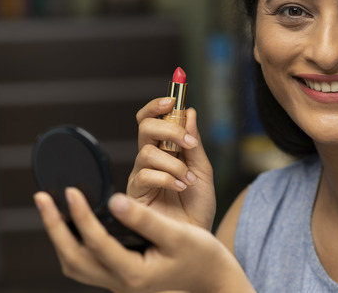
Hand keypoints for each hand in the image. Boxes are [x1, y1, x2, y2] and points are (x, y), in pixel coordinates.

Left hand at [34, 188, 252, 292]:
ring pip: (75, 265)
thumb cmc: (201, 255)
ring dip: (60, 237)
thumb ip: (145, 220)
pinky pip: (86, 264)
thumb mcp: (178, 235)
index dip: (81, 215)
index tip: (71, 190)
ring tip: (51, 209)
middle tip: (42, 198)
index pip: (97, 243)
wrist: (212, 279)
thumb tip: (114, 201)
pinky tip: (73, 224)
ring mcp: (117, 284)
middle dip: (54, 227)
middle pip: (73, 258)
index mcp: (133, 274)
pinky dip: (73, 244)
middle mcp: (120, 283)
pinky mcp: (119, 278)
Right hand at [129, 98, 215, 229]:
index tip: (172, 99)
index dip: (158, 106)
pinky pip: (145, 175)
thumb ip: (194, 143)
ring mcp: (141, 176)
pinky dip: (167, 178)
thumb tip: (189, 112)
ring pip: (147, 151)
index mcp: (165, 150)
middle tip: (186, 142)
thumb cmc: (197, 208)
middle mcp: (150, 160)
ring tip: (188, 180)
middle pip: (144, 127)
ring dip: (173, 163)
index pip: (153, 119)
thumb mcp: (203, 171)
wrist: (197, 239)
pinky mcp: (135, 195)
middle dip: (167, 128)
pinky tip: (180, 188)